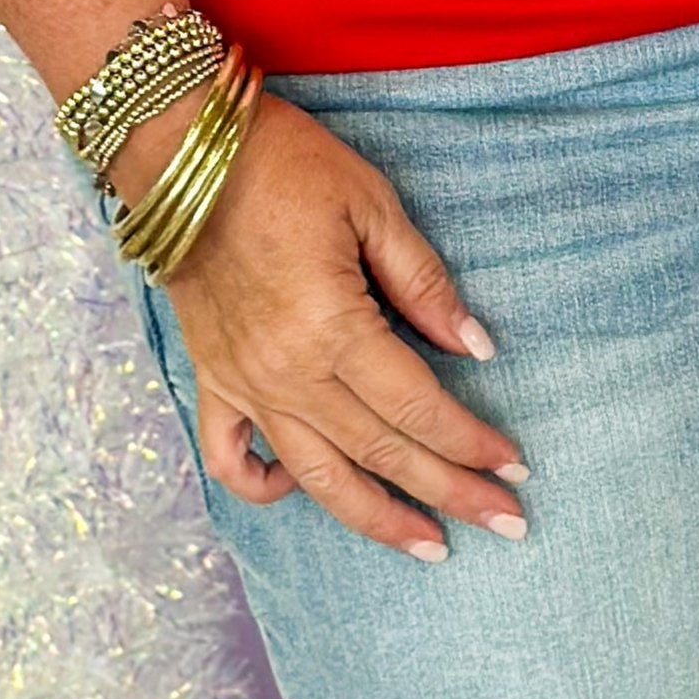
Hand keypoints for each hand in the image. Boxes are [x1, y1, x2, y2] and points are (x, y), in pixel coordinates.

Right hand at [133, 94, 527, 558]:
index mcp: (332, 329)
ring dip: (376, 517)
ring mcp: (244, 384)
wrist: (182, 153)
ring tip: (429, 546)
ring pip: (316, 477)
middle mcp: (286, 374)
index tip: (516, 469)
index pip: (417, 406)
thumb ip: (424, 283)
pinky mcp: (211, 378)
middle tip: (507, 524)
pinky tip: (303, 492)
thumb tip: (476, 346)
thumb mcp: (372, 205)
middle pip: (380, 453)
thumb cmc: (287, 165)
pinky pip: (232, 456)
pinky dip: (266, 488)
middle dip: (449, 492)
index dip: (471, 442)